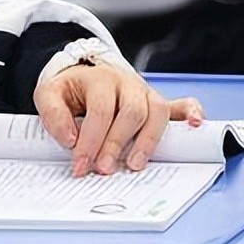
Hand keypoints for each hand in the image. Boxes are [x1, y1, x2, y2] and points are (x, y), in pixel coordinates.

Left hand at [33, 63, 204, 176]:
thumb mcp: (49, 95)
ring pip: (156, 111)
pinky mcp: (159, 102)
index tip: (81, 165)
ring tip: (134, 165)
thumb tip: (69, 139)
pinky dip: (191, 113)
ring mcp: (145, 92)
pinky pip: (182, 103)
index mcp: (99, 79)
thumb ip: (53, 114)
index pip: (99, 110)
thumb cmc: (69, 90)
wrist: (83, 74)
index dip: (90, 139)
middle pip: (130, 112)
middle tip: (103, 169)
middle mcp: (126, 83)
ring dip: (148, 140)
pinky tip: (194, 126)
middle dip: (117, 143)